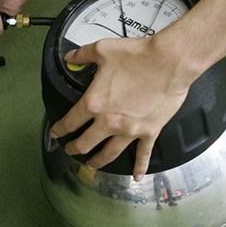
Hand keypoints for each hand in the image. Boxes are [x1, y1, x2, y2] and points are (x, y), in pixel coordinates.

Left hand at [49, 34, 199, 179]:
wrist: (169, 62)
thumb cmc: (139, 56)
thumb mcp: (102, 50)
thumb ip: (82, 55)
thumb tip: (71, 57)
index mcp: (95, 103)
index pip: (70, 121)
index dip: (59, 129)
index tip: (56, 133)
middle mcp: (109, 121)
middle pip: (86, 143)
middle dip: (74, 148)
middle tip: (70, 150)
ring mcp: (130, 130)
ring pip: (109, 153)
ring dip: (97, 161)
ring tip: (92, 165)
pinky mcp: (149, 131)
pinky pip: (143, 154)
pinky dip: (139, 167)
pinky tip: (137, 177)